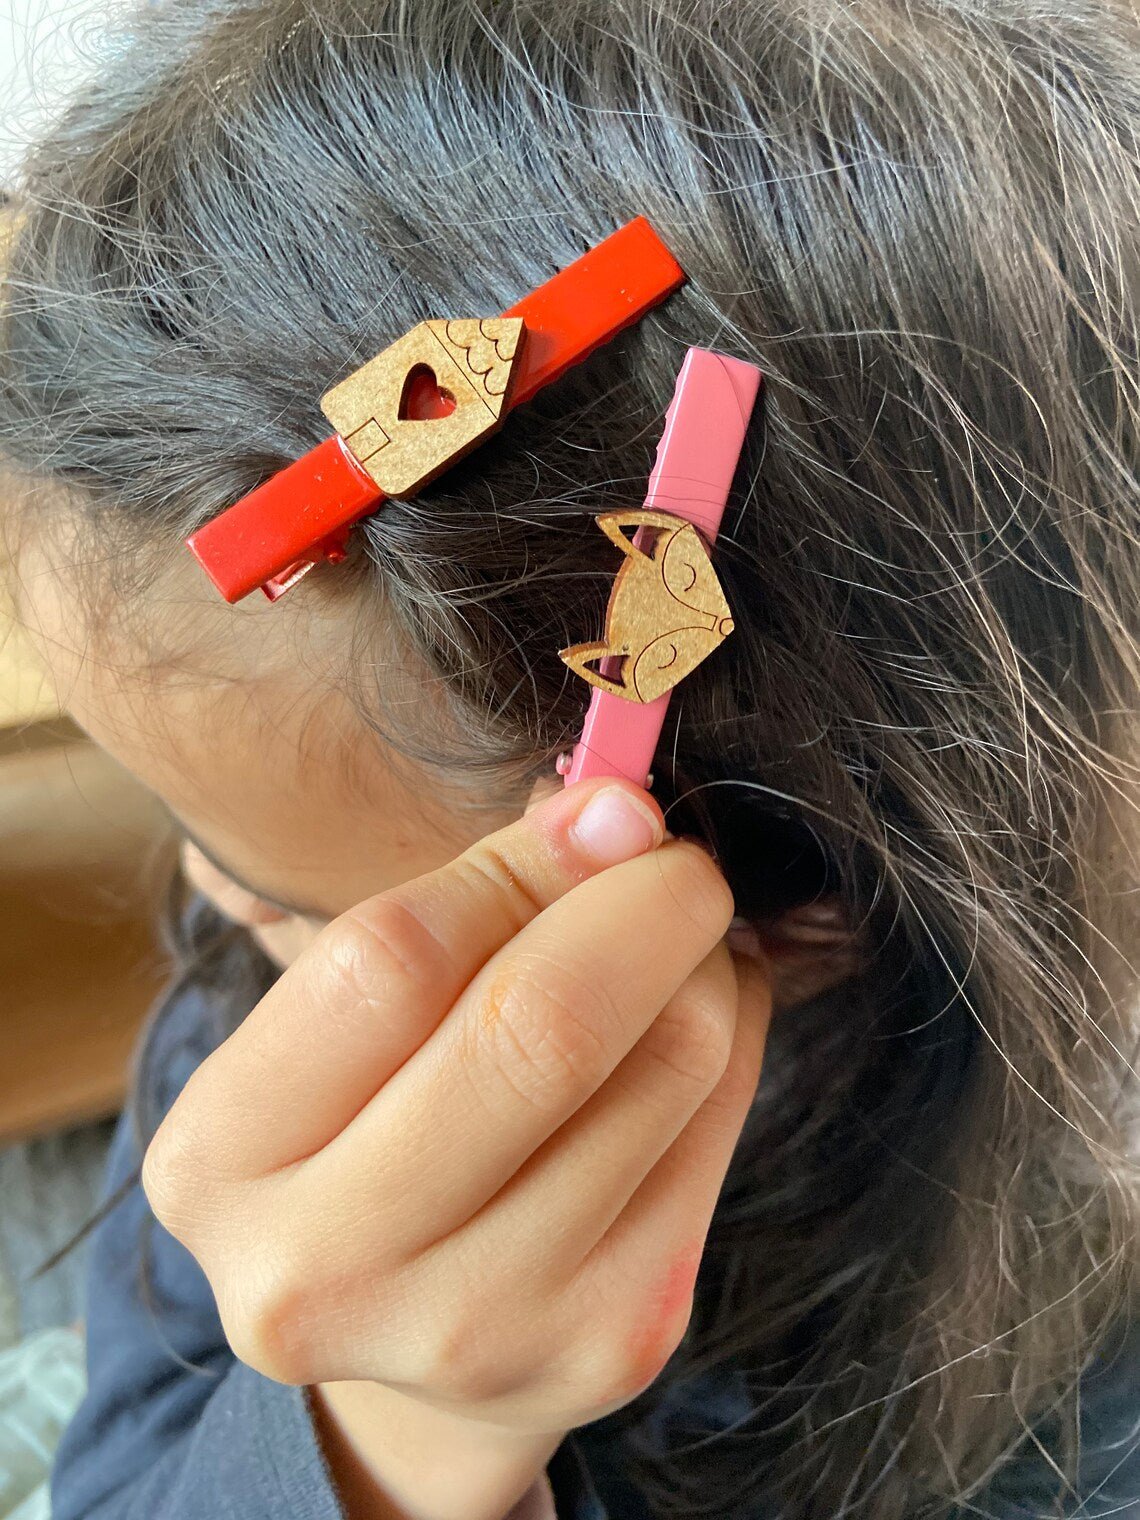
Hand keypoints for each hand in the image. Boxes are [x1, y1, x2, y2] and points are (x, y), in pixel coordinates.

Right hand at [143, 777, 771, 1437]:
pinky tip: (690, 1028)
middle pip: (538, 1032)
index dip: (521, 865)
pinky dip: (732, 1040)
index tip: (603, 811)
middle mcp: (327, 1268)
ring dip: (702, 969)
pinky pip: (720, 1127)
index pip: (389, 962)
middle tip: (676, 860)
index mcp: (221, 1159)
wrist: (408, 1333)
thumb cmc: (365, 1130)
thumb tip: (615, 817)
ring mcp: (480, 1325)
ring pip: (665, 1068)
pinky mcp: (612, 1341)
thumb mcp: (345, 1021)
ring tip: (676, 948)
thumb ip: (460, 908)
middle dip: (643, 905)